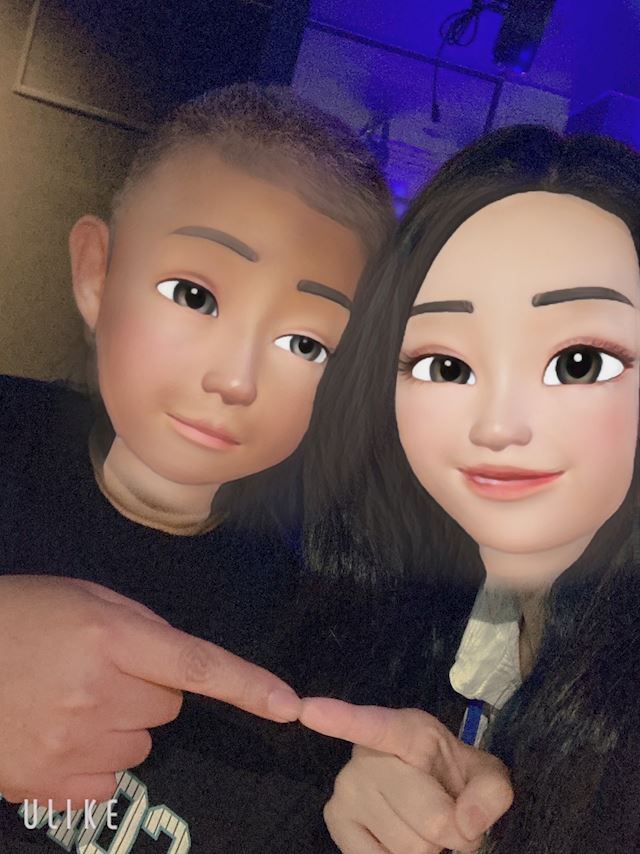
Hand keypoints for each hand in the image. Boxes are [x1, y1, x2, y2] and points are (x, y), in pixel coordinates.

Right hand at [0, 575, 299, 807]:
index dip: (248, 686)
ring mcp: (71, 744)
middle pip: (168, 707)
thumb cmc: (22, 616)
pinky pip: (109, 778)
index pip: (197, 666)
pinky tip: (59, 731)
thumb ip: (141, 627)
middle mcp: (97, 693)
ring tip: (71, 698)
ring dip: (120, 723)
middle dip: (148, 688)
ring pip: (141, 743)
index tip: (289, 707)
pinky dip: (94, 758)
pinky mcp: (48, 784)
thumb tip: (180, 665)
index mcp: (110, 638)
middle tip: (100, 670)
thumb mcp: (85, 599)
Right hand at [300, 698, 512, 853]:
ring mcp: (346, 788)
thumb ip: (490, 793)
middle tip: (448, 814)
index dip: (341, 719)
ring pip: (409, 850)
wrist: (433, 790)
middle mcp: (366, 755)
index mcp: (405, 730)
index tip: (307, 709)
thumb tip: (465, 825)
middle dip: (451, 832)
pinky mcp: (335, 819)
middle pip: (429, 820)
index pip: (372, 726)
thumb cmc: (454, 775)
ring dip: (428, 849)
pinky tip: (397, 835)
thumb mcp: (486, 774)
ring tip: (422, 822)